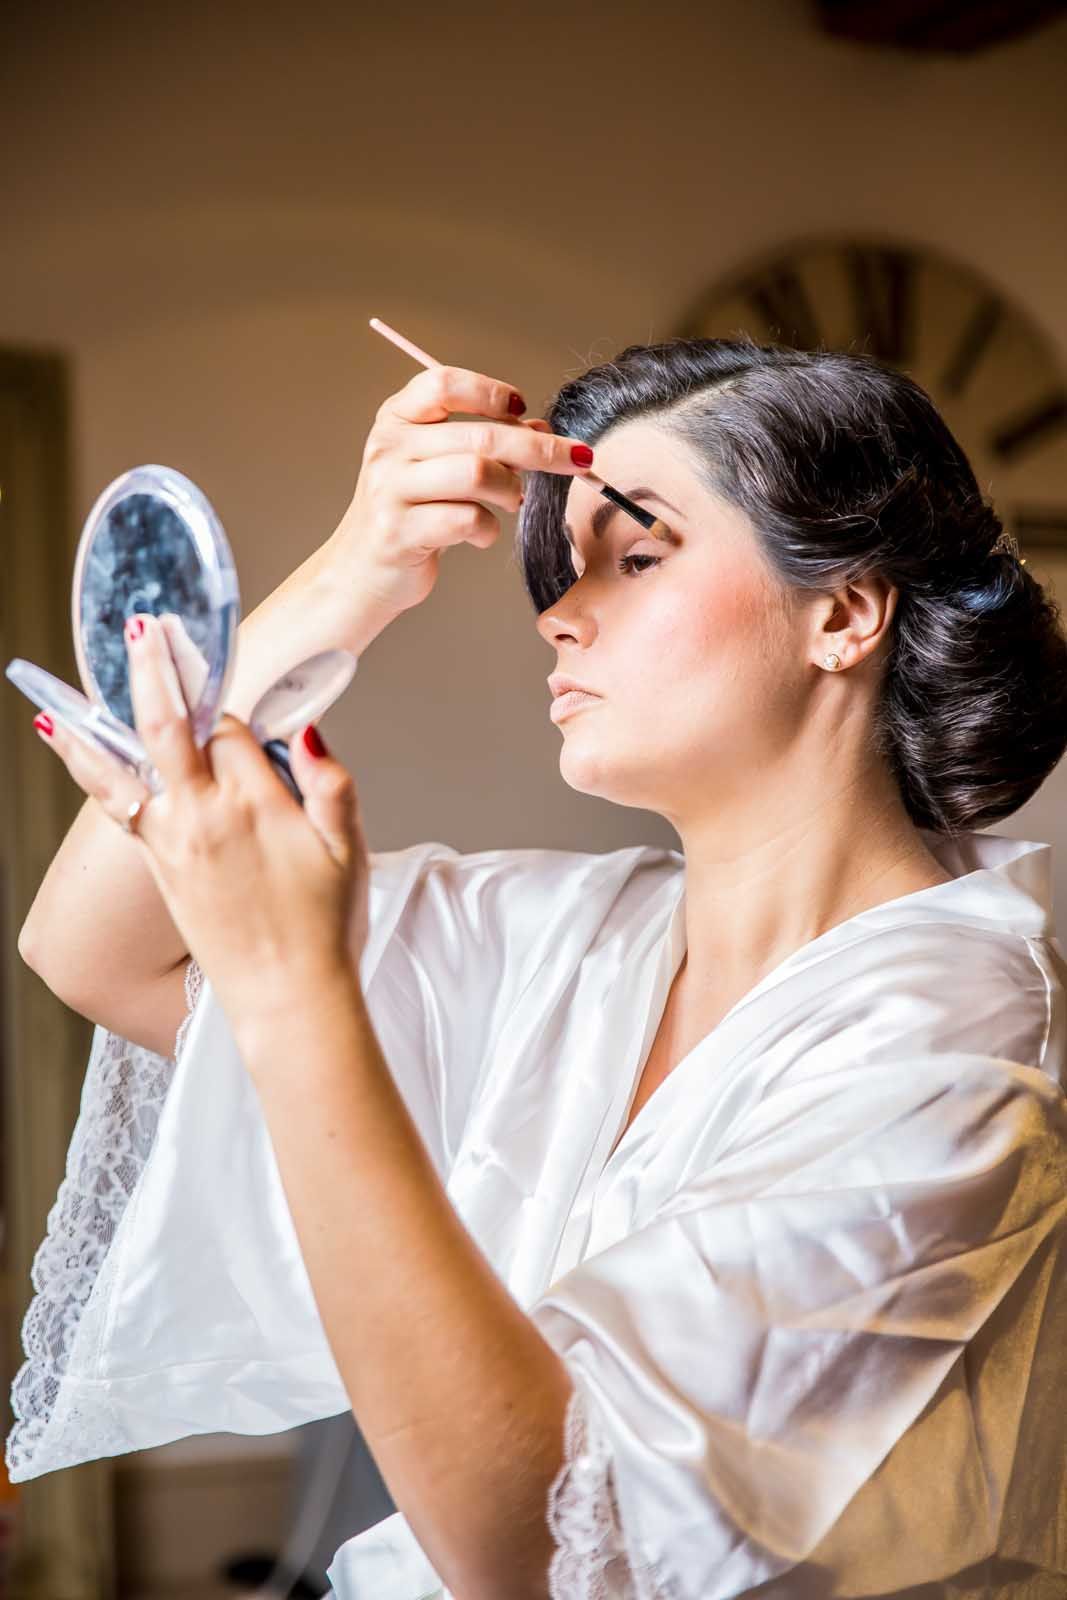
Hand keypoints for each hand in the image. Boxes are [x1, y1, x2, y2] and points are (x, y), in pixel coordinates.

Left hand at [33, 612, 368, 1030]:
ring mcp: (172, 840)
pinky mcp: (157, 865)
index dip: (236, 712)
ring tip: (73, 680)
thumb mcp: (350, 850)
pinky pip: (112, 800)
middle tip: (146, 627)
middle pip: (169, 724)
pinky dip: (86, 764)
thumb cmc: (325, 927)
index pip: (231, 728)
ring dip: (101, 712)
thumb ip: (332, 783)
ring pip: (126, 760)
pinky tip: (63, 737)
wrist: (289, 996)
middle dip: (158, 669)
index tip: (238, 706)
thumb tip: (308, 732)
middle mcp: (204, 815)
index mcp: (255, 804)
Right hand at [325, 363, 587, 619]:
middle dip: (539, 448)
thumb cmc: (410, 513)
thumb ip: (484, 443)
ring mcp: (391, 490)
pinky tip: (479, 535)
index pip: (444, 384)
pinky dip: (487, 529)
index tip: (521, 408)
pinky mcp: (400, 533)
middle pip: (480, 435)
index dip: (489, 391)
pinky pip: (466, 520)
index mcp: (397, 419)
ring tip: (511, 502)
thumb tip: (542, 430)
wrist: (361, 570)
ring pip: (476, 473)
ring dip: (510, 490)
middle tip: (577, 459)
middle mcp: (389, 448)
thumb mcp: (438, 467)